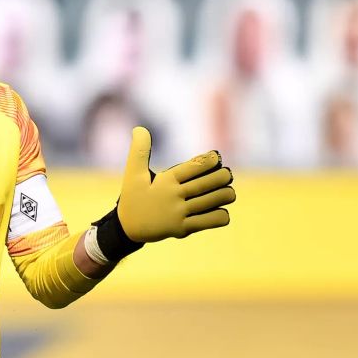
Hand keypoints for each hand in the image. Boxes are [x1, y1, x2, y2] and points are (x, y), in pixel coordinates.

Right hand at [117, 127, 234, 241]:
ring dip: (224, 196)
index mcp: (165, 181)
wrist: (128, 228)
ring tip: (229, 192)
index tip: (216, 156)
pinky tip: (222, 211)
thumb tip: (139, 128)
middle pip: (204, 184)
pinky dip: (219, 217)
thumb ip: (139, 150)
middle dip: (221, 177)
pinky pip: (207, 221)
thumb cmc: (133, 196)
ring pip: (210, 202)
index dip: (208, 160)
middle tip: (228, 173)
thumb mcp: (132, 173)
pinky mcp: (182, 229)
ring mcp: (178, 214)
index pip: (192, 167)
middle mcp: (173, 196)